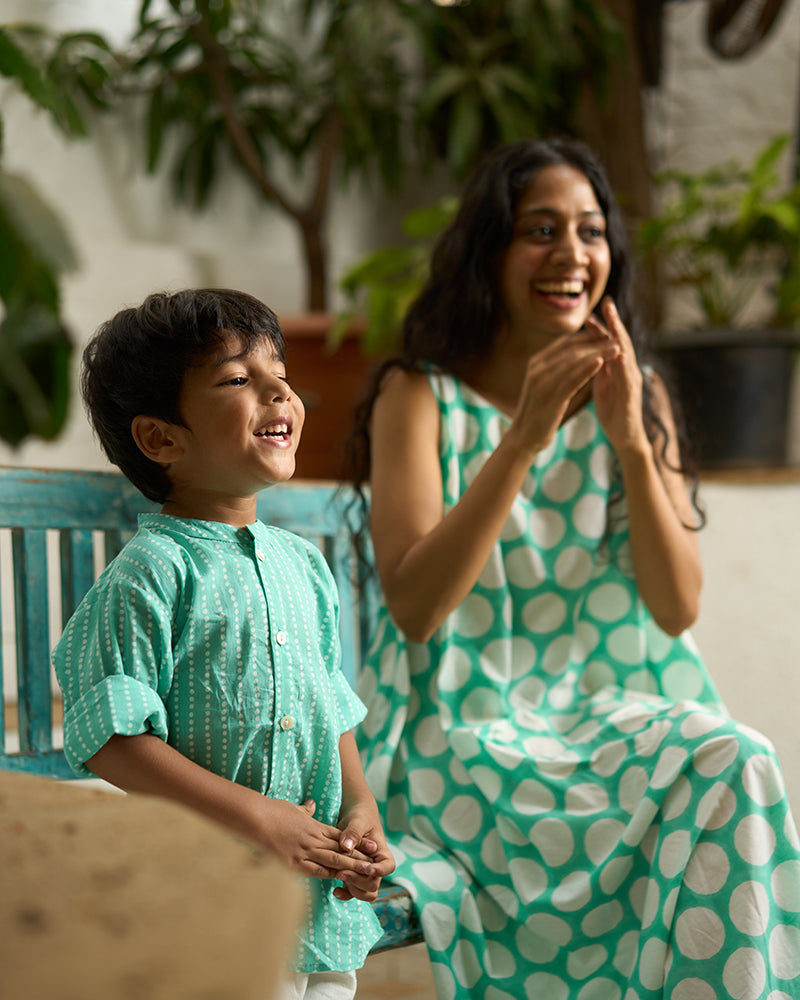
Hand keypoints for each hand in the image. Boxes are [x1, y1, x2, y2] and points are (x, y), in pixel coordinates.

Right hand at [256, 797, 377, 880]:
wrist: (257, 818)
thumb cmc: (274, 812)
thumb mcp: (294, 808)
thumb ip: (305, 811)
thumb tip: (311, 805)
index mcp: (315, 826)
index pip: (341, 837)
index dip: (355, 844)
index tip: (369, 849)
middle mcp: (314, 840)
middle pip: (341, 850)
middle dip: (358, 858)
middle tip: (374, 866)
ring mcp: (305, 852)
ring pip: (333, 862)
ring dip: (349, 869)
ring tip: (364, 875)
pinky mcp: (294, 863)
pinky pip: (315, 871)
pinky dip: (327, 876)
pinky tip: (337, 881)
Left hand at [333, 803, 395, 902]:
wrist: (353, 814)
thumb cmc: (360, 815)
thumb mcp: (358, 820)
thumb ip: (353, 832)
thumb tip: (346, 846)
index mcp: (381, 851)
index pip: (388, 866)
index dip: (380, 871)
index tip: (368, 869)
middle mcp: (374, 865)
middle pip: (374, 884)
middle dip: (359, 881)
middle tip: (342, 872)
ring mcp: (363, 872)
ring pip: (365, 892)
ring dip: (353, 890)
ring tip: (338, 877)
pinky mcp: (352, 874)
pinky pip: (352, 892)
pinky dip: (345, 894)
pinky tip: (334, 890)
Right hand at [507, 324, 619, 457]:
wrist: (523, 437)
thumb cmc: (538, 412)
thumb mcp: (544, 385)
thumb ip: (555, 368)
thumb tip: (575, 355)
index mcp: (536, 363)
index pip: (566, 342)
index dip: (588, 336)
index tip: (607, 335)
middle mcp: (537, 369)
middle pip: (572, 349)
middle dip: (596, 342)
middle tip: (616, 339)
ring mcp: (542, 382)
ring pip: (574, 362)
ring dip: (598, 353)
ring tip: (616, 349)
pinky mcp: (550, 398)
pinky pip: (571, 379)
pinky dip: (587, 369)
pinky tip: (601, 363)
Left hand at [588, 298, 647, 455]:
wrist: (625, 438)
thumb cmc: (614, 412)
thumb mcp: (603, 386)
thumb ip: (600, 369)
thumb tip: (591, 353)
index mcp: (618, 369)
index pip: (609, 343)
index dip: (601, 328)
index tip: (590, 312)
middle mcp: (628, 371)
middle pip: (621, 343)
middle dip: (614, 323)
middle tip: (608, 304)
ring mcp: (633, 382)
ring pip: (627, 356)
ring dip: (621, 339)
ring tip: (614, 322)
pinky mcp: (632, 397)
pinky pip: (628, 378)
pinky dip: (624, 365)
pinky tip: (619, 354)